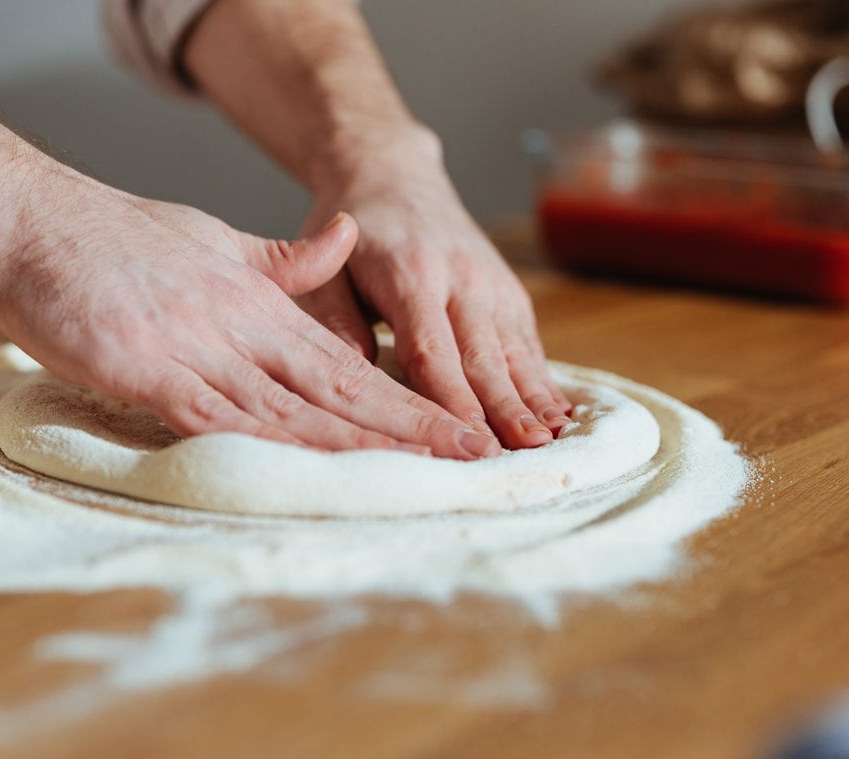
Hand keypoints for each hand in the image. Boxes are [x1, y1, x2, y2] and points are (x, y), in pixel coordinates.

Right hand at [0, 161, 499, 458]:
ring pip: (285, 408)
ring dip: (352, 447)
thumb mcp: (208, 236)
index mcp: (254, 298)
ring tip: (416, 475)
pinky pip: (209, 415)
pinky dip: (260, 445)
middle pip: (333, 389)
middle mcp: (234, 323)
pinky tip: (303, 472)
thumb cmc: (107, 231)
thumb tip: (342, 240)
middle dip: (406, 429)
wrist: (24, 211)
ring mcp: (188, 344)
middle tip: (473, 458)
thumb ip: (279, 259)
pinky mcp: (137, 364)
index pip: (345, 362)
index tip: (458, 431)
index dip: (405, 402)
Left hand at [298, 126, 571, 449]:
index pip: (432, 348)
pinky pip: (528, 342)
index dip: (450, 398)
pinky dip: (544, 380)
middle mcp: (460, 278)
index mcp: (410, 274)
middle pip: (483, 357)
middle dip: (502, 411)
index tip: (463, 439)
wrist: (392, 175)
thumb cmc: (352, 234)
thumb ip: (335, 320)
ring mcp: (491, 284)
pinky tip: (559, 417)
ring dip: (532, 402)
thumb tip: (354, 374)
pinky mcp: (509, 291)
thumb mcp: (326, 270)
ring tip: (548, 446)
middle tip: (517, 457)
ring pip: (514, 352)